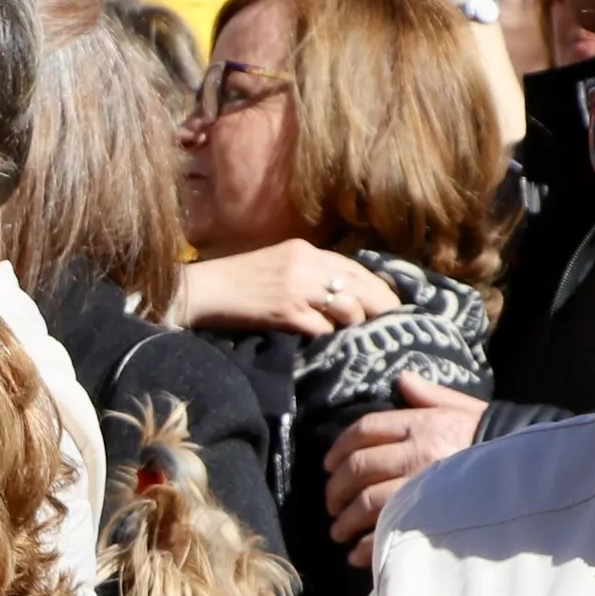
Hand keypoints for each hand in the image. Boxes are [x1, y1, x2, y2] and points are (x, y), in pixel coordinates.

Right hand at [174, 240, 398, 338]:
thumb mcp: (277, 264)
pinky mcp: (286, 311)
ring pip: (348, 308)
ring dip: (356, 326)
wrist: (202, 291)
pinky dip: (330, 338)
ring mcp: (297, 287)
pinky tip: (331, 345)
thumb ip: (309, 271)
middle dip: (381, 308)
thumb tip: (343, 293)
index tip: (393, 305)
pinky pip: (324, 328)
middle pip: (361, 287)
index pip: (356, 268)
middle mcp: (306, 263)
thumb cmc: (236, 281)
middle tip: (392, 327)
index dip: (380, 288)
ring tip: (359, 338)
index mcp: (305, 250)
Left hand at [326, 375, 488, 553]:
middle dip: (336, 488)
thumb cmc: (496, 442)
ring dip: (345, 521)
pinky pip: (388, 532)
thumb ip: (431, 396)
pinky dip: (367, 546)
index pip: (366, 429)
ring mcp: (424, 486)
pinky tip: (359, 554)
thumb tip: (402, 379)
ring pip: (366, 501)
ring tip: (339, 532)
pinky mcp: (432, 518)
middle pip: (359, 467)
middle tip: (330, 504)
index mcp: (422, 424)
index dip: (340, 448)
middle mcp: (418, 452)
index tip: (328, 465)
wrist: (532, 472)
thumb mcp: (465, 409)